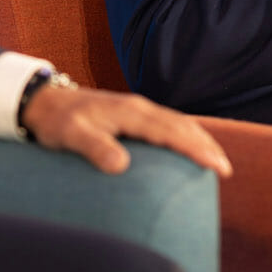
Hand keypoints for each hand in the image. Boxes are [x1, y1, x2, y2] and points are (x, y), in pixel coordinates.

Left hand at [21, 84, 233, 176]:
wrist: (45, 101)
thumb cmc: (58, 121)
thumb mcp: (72, 136)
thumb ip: (96, 148)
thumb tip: (122, 166)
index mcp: (132, 113)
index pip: (172, 131)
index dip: (196, 148)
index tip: (217, 165)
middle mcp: (141, 108)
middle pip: (183, 125)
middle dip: (207, 145)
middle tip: (226, 170)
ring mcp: (139, 110)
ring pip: (178, 122)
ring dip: (200, 140)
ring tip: (216, 160)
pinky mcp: (134, 115)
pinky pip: (168, 124)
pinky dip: (185, 135)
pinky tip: (188, 147)